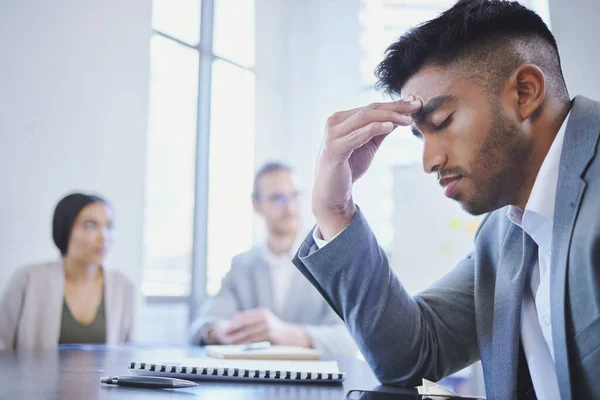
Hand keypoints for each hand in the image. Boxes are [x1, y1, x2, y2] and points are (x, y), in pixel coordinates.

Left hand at [215, 308, 310, 346]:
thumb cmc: (276, 330)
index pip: (245, 316)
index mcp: (262, 312)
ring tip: (230, 342)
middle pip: (245, 323)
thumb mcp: (265, 321)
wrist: (291, 336)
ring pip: (249, 331)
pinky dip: (246, 342)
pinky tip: (240, 345)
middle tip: (225, 335)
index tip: (227, 328)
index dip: (234, 322)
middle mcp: (264, 316)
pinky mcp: (270, 333)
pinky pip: (254, 338)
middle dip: (234, 329)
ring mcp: (267, 324)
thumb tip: (234, 316)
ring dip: (238, 337)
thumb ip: (251, 319)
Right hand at [312, 98, 421, 238]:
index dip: (394, 104)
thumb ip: (380, 130)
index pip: (371, 107)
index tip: (415, 102)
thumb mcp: (368, 145)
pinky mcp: (334, 149)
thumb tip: (402, 115)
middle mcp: (334, 122)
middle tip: (417, 105)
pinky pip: (357, 135)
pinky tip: (390, 127)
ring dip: (389, 116)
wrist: (332, 194)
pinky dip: (374, 129)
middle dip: (395, 107)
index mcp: (341, 119)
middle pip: (370, 110)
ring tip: (408, 119)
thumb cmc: (349, 168)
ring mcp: (333, 135)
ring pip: (365, 118)